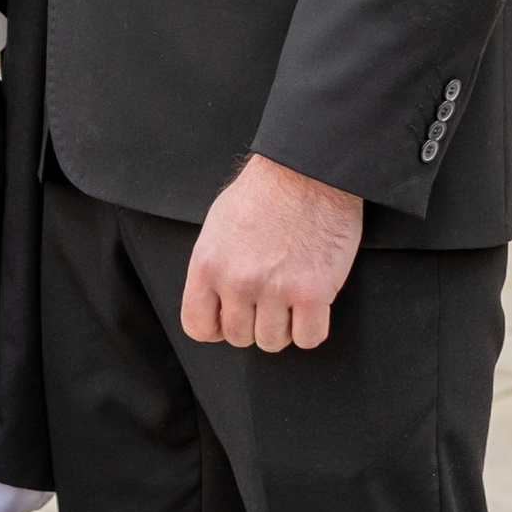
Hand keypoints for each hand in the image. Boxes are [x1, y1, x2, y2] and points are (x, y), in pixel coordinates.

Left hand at [181, 154, 363, 353]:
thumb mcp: (218, 225)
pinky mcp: (313, 293)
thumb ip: (214, 266)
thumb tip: (215, 299)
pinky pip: (309, 338)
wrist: (308, 169)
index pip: (198, 326)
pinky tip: (313, 305)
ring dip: (284, 326)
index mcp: (208, 265)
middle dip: (254, 323)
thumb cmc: (266, 190)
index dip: (216, 327)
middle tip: (269, 300)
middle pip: (239, 337)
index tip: (231, 319)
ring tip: (292, 298)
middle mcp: (237, 281)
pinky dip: (312, 327)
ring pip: (273, 342)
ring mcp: (275, 289)